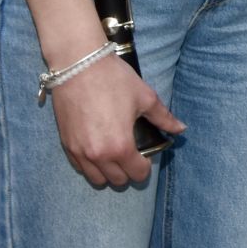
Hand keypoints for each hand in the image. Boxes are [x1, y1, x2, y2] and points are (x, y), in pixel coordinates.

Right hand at [49, 50, 182, 187]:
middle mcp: (98, 156)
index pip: (137, 174)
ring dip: (108, 172)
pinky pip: (80, 167)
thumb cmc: (115, 80)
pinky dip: (91, 165)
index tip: (146, 156)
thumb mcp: (145, 97)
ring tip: (115, 155)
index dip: (145, 168)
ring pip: (96, 179)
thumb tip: (181, 129)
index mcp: (121, 147)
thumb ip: (163, 118)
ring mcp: (79, 152)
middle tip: (132, 155)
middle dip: (128, 171)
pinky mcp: (66, 145)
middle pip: (117, 181)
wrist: (79, 66)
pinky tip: (98, 149)